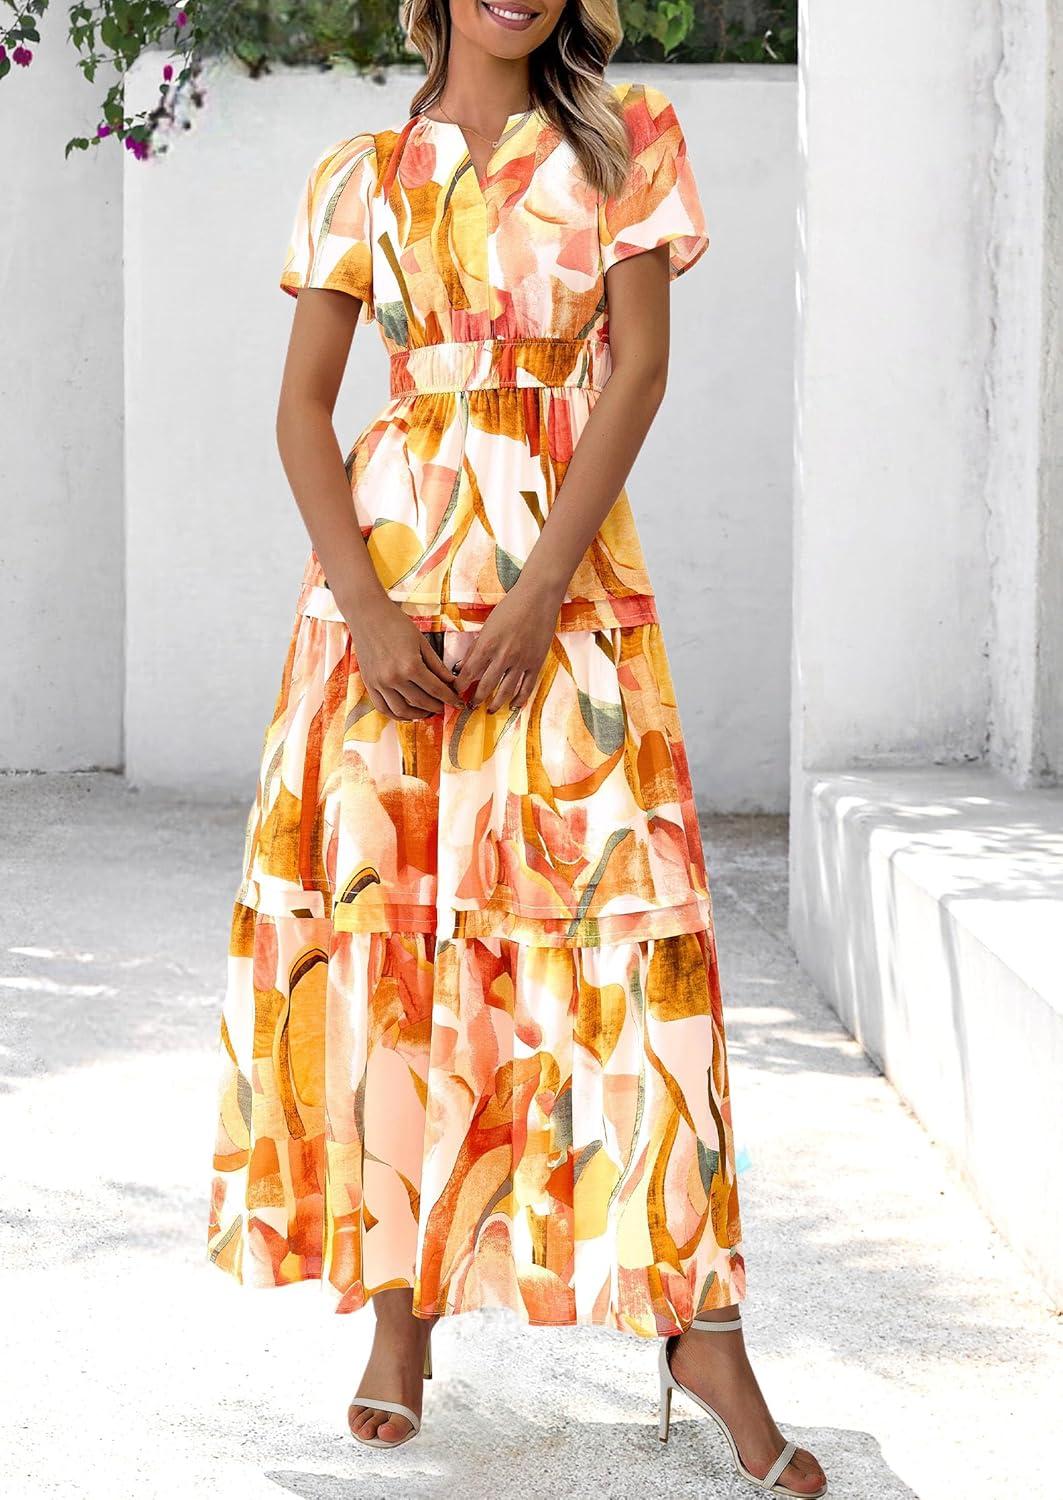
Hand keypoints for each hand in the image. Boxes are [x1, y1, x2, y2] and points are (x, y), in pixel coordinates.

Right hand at [343, 596, 464, 721]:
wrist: (367, 615)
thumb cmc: (396, 624)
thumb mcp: (422, 642)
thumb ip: (437, 666)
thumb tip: (452, 683)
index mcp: (411, 665)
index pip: (436, 689)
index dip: (449, 699)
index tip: (457, 703)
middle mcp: (394, 678)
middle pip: (420, 702)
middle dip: (436, 707)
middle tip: (444, 707)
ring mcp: (379, 683)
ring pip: (401, 710)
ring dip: (417, 715)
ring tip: (427, 712)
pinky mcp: (369, 684)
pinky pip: (382, 708)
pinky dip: (396, 715)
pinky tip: (407, 713)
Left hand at [452, 578, 562, 711]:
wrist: (538, 598)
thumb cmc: (510, 608)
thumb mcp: (488, 626)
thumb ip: (477, 648)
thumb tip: (464, 666)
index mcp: (487, 645)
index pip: (469, 673)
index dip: (460, 686)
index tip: (455, 693)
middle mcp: (503, 656)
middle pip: (485, 686)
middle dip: (476, 699)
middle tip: (470, 707)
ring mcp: (521, 661)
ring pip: (506, 691)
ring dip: (495, 704)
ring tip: (489, 710)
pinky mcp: (536, 663)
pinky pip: (527, 687)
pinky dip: (519, 699)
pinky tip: (513, 706)